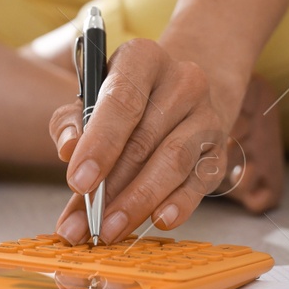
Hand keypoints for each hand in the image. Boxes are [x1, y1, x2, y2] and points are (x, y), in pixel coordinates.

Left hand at [48, 39, 231, 243]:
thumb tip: (68, 149)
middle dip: (112, 188)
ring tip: (110, 229)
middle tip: (86, 223)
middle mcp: (182, 81)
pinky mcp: (220, 148)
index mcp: (143, 58)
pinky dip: (179, 204)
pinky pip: (200, 181)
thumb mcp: (91, 97)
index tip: (78, 182)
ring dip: (139, 202)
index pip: (122, 101)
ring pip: (173, 162)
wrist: (179, 91)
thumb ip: (71, 122)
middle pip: (144, 140)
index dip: (100, 144)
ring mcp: (206, 115)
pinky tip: (157, 221)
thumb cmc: (125, 98)